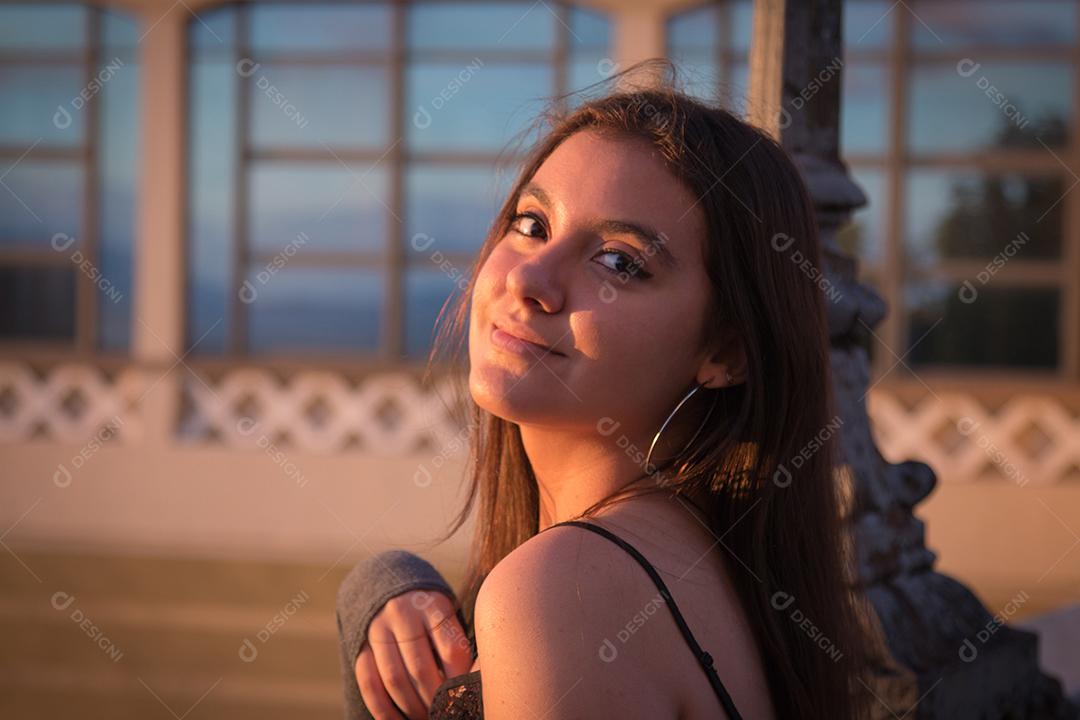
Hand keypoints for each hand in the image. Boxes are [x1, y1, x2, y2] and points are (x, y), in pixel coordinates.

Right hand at [355, 589, 473, 719]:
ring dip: (411, 707)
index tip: (464, 695)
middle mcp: (403, 614)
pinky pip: (368, 681)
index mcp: (433, 605)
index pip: (451, 649)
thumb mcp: (447, 613)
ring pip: (394, 678)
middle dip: (434, 699)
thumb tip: (469, 685)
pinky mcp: (361, 643)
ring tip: (424, 717)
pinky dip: (381, 707)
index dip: (459, 679)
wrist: (389, 586)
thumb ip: (455, 641)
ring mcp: (379, 629)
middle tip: (443, 713)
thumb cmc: (430, 611)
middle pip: (421, 668)